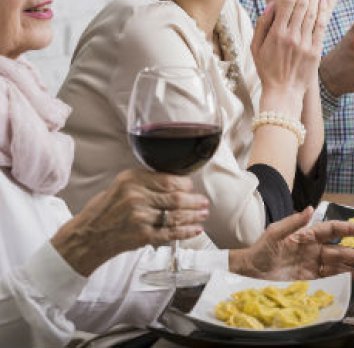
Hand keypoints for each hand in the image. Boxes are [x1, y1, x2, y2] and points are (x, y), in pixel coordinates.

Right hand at [51, 169, 208, 275]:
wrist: (85, 238)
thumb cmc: (102, 212)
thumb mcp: (119, 187)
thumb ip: (144, 183)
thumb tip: (174, 182)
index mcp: (131, 180)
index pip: (168, 179)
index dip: (185, 185)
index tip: (191, 188)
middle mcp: (136, 197)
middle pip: (176, 198)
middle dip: (195, 201)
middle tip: (203, 202)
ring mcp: (140, 218)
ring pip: (176, 215)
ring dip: (194, 215)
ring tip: (203, 214)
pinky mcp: (142, 236)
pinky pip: (171, 233)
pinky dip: (186, 231)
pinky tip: (196, 229)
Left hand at [231, 209, 353, 280]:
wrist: (248, 273)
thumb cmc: (260, 249)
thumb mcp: (274, 233)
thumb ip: (293, 222)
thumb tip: (310, 208)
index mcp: (307, 235)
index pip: (333, 230)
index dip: (349, 229)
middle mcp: (314, 249)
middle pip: (341, 250)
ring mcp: (313, 265)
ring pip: (339, 265)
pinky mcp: (310, 279)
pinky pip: (331, 278)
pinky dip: (345, 278)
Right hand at [253, 0, 325, 111]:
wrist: (284, 92)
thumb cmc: (267, 69)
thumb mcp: (256, 47)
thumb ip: (262, 25)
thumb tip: (271, 5)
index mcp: (276, 34)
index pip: (286, 2)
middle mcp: (292, 36)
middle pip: (301, 3)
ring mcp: (305, 43)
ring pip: (313, 12)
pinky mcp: (316, 49)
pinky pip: (321, 26)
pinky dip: (323, 10)